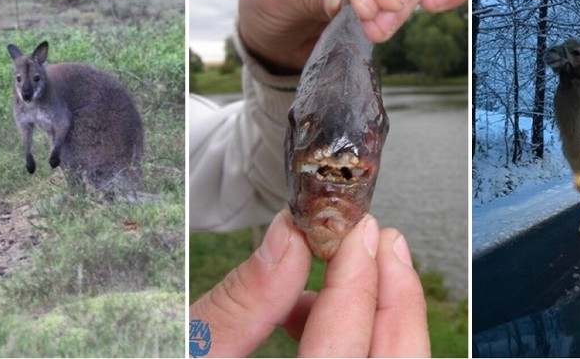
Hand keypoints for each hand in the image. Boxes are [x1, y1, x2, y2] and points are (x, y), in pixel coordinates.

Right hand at [189, 210, 428, 356]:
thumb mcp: (185, 355)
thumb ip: (240, 304)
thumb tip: (286, 240)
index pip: (343, 350)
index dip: (359, 280)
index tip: (359, 232)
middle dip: (394, 299)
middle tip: (383, 244)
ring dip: (375, 321)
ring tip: (342, 276)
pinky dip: (352, 346)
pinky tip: (314, 319)